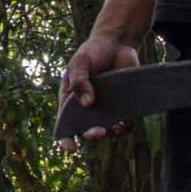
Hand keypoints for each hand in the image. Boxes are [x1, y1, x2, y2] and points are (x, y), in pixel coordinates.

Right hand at [59, 29, 140, 149]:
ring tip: (116, 126)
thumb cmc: (93, 51)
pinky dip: (125, 128)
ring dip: (110, 133)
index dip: (66, 137)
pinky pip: (124, 125)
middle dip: (91, 135)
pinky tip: (125, 124)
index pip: (65, 122)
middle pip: (86, 130)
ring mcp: (105, 109)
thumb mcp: (80, 61)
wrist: (117, 43)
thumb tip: (87, 104)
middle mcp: (87, 108)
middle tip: (99, 131)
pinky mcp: (122, 107)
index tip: (71, 147)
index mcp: (71, 99)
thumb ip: (79, 80)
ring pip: (106, 131)